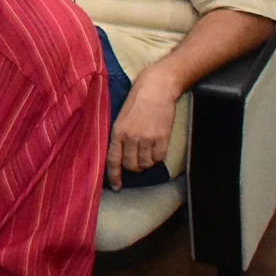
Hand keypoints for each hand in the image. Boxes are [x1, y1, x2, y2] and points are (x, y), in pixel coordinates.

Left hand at [106, 68, 178, 189]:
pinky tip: (157, 147)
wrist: (157, 87)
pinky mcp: (162, 138)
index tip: (116, 187)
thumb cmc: (138, 99)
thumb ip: (120, 134)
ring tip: (148, 150)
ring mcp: (147, 138)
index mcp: (117, 131)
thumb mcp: (121, 116)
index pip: (113, 160)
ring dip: (147, 162)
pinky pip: (159, 158)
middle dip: (134, 168)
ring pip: (146, 164)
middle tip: (138, 160)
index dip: (114, 176)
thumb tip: (121, 153)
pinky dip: (158, 157)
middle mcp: (131, 137)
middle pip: (131, 166)